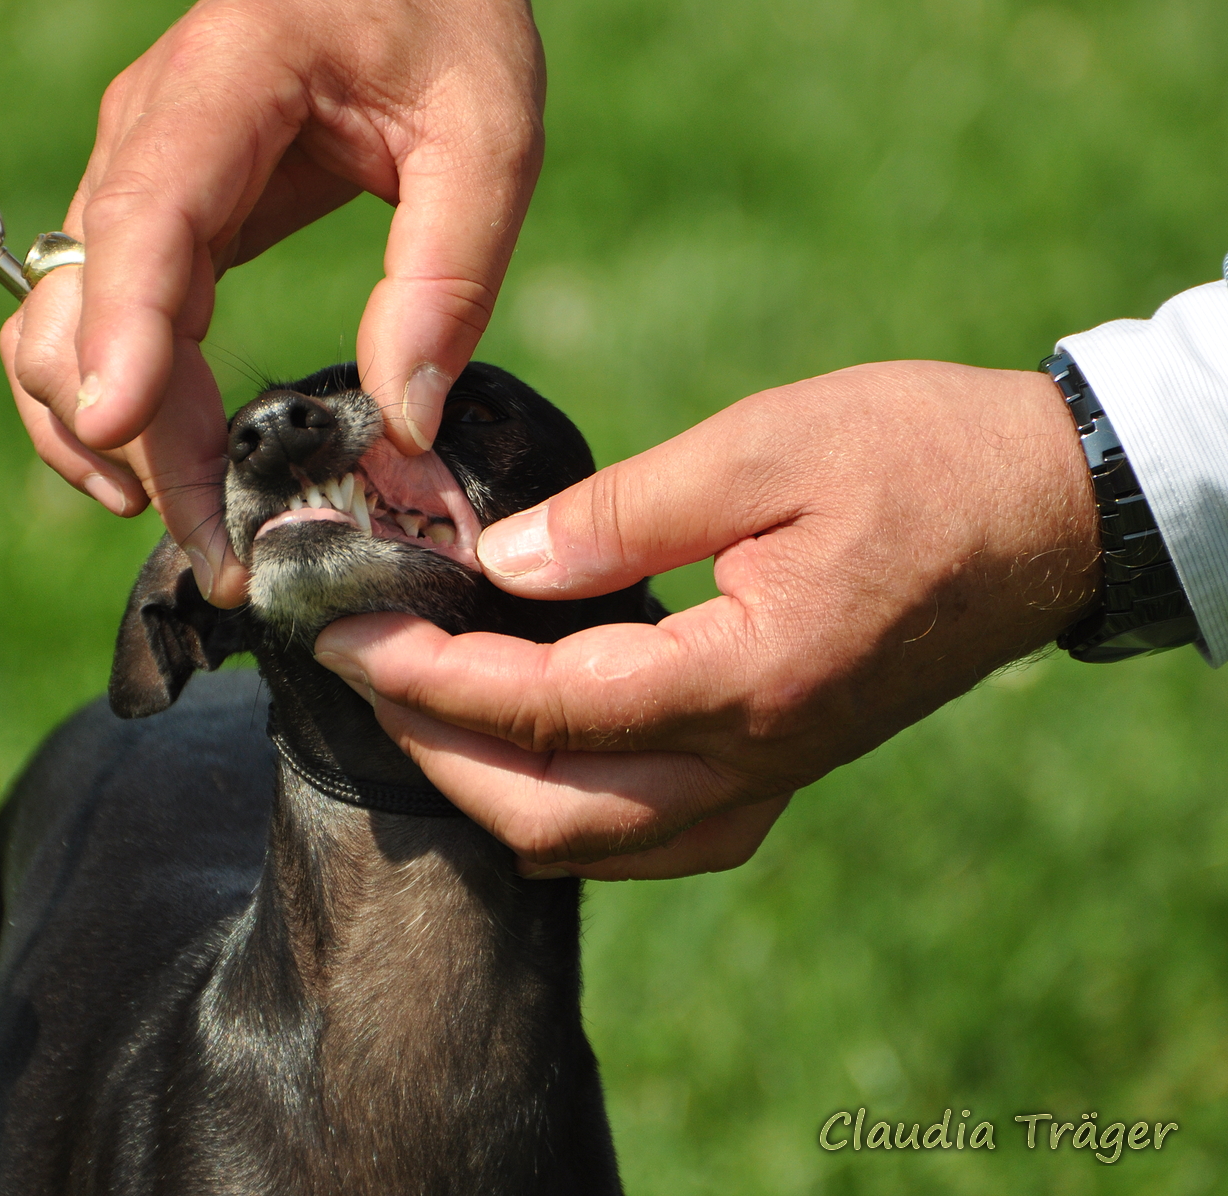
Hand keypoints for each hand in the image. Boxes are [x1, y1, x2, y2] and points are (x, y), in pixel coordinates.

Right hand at [9, 0, 545, 605]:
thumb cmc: (440, 17)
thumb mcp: (488, 125)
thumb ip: (447, 269)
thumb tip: (403, 424)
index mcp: (227, 84)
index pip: (149, 213)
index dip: (124, 327)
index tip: (121, 429)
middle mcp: (144, 135)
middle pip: (87, 305)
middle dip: (139, 443)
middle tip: (228, 554)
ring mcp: (129, 177)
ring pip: (58, 328)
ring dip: (104, 440)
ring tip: (202, 530)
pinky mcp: (144, 219)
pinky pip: (83, 325)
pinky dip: (102, 406)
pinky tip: (159, 470)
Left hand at [314, 361, 1100, 878]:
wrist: (1049, 511)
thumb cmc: (919, 456)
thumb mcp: (766, 447)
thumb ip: (623, 513)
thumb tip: (499, 563)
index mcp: (746, 678)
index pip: (542, 710)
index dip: (425, 678)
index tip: (342, 634)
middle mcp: (754, 758)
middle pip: (548, 811)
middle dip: (432, 748)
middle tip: (357, 670)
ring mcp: (771, 779)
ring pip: (591, 843)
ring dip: (485, 788)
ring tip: (412, 706)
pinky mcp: (779, 771)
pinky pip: (646, 837)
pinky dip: (560, 809)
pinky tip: (516, 752)